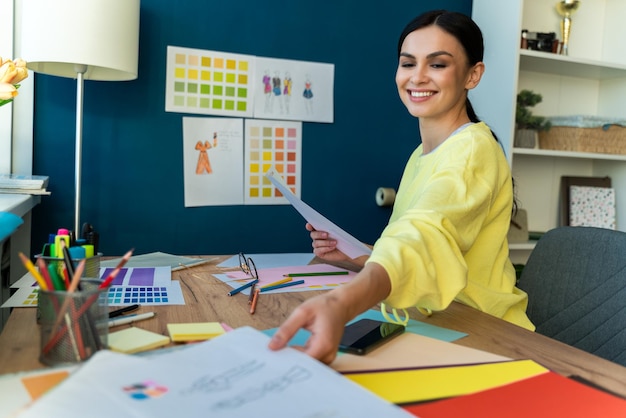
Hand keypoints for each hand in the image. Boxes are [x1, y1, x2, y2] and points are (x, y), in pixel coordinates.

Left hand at [268, 263, 391, 363]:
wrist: (341, 305)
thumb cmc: (324, 306)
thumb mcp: (301, 313)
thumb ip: (286, 330)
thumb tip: (272, 347)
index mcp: (323, 344)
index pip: (302, 362)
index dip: (286, 360)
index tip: (273, 355)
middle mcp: (328, 354)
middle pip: (304, 366)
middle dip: (289, 361)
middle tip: (274, 355)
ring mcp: (328, 357)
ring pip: (307, 365)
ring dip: (294, 360)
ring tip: (281, 351)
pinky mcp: (326, 356)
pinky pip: (311, 362)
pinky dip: (300, 357)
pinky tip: (290, 351)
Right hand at [305, 223, 349, 261]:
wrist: (346, 250)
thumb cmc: (342, 240)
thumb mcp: (338, 233)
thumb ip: (331, 229)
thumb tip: (328, 227)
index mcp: (320, 231)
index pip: (312, 227)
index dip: (309, 226)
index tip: (309, 225)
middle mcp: (317, 238)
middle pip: (313, 234)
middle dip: (319, 234)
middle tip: (327, 234)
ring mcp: (317, 246)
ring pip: (316, 243)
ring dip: (326, 242)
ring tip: (334, 243)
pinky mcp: (319, 253)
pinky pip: (318, 251)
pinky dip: (325, 248)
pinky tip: (332, 247)